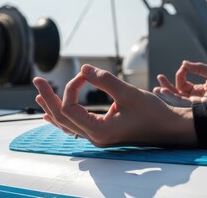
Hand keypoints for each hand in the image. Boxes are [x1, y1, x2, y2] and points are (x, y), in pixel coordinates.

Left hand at [33, 64, 196, 147]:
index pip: (69, 108)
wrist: (170, 129)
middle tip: (37, 80)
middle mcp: (94, 137)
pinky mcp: (101, 133)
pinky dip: (62, 118)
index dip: (71, 88)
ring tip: (39, 94)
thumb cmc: (153, 113)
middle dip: (48, 98)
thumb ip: (104, 80)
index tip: (84, 75)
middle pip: (61, 117)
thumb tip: (82, 69)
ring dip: (52, 107)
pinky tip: (51, 115)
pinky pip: (74, 127)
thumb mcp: (129, 93)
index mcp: (99, 130)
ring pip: (66, 124)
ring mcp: (97, 137)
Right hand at [153, 60, 206, 105]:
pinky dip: (172, 96)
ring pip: (176, 98)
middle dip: (166, 86)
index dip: (180, 75)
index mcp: (198, 90)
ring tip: (157, 88)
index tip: (183, 68)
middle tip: (159, 78)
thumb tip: (184, 63)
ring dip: (166, 92)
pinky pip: (181, 102)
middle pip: (176, 92)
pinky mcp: (197, 106)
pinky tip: (164, 91)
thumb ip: (197, 68)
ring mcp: (195, 103)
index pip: (183, 84)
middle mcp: (195, 97)